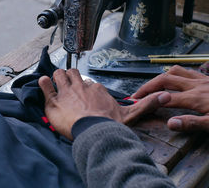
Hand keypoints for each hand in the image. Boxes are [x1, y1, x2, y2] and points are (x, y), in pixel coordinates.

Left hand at [38, 69, 164, 139]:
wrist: (96, 133)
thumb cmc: (111, 125)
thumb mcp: (132, 114)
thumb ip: (146, 104)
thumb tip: (165, 97)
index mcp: (96, 88)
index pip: (88, 82)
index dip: (86, 87)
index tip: (86, 93)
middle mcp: (80, 86)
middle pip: (72, 74)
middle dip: (70, 77)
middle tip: (68, 85)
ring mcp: (66, 92)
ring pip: (59, 75)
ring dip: (57, 77)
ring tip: (56, 82)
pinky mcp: (54, 100)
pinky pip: (45, 85)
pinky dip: (43, 83)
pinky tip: (44, 82)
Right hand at [132, 65, 208, 133]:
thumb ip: (192, 123)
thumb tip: (170, 124)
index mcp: (195, 98)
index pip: (165, 97)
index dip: (148, 99)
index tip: (136, 103)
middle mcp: (195, 85)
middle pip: (165, 79)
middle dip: (148, 85)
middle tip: (137, 93)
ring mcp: (202, 79)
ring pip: (174, 71)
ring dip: (159, 77)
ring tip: (151, 85)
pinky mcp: (208, 78)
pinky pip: (186, 71)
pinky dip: (174, 73)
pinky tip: (173, 78)